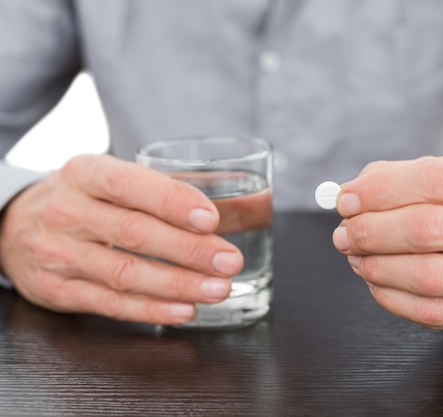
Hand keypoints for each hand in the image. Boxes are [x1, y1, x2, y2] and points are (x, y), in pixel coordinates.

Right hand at [0, 154, 243, 324]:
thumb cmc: (83, 200)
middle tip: (229, 261)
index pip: (129, 184)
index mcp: (85, 173)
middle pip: (134, 233)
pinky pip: (111, 304)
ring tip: (219, 289)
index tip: (211, 219)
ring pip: (126, 274)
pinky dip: (153, 310)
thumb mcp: (112, 180)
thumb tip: (248, 208)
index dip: (172, 202)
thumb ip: (169, 191)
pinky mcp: (58, 291)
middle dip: (189, 250)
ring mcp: (59, 254)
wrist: (14, 226)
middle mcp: (67, 212)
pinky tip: (185, 309)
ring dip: (179, 284)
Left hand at [332, 152, 442, 344]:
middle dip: (371, 232)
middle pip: (428, 229)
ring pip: (428, 275)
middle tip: (346, 233)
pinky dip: (392, 298)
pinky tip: (378, 282)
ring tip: (358, 257)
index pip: (437, 180)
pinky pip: (432, 311)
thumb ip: (403, 179)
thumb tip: (352, 196)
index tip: (347, 200)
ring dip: (378, 267)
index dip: (381, 191)